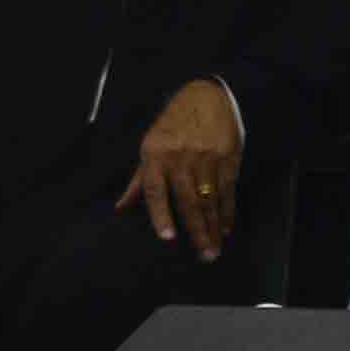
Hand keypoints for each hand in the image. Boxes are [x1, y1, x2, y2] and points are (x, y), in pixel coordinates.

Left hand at [124, 77, 247, 263]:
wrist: (206, 95)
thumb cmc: (173, 124)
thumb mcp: (150, 146)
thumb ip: (139, 180)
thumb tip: (121, 208)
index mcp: (155, 155)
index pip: (156, 190)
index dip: (161, 214)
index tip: (167, 237)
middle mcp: (180, 158)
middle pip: (189, 200)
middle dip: (197, 230)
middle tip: (203, 255)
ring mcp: (206, 157)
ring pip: (210, 199)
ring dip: (213, 227)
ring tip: (214, 249)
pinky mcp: (228, 156)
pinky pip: (227, 189)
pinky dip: (227, 211)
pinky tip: (226, 227)